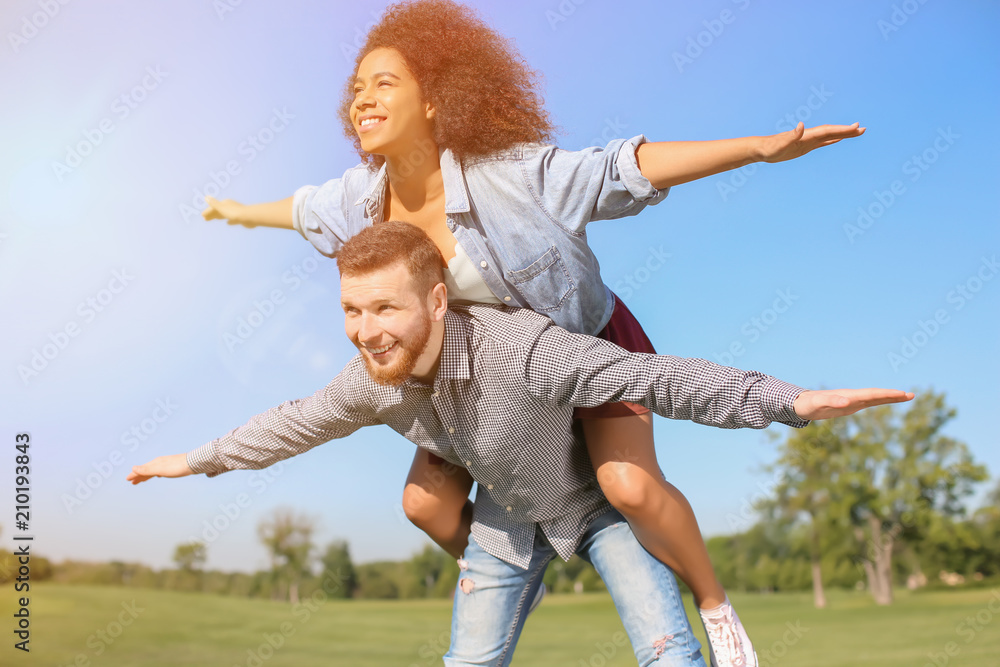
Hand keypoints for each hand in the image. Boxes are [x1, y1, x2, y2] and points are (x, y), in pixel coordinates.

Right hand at [127, 454, 193, 484]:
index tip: (127, 479)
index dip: (134, 474)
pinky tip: (159, 476)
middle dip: (139, 476)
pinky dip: (155, 474)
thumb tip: (133, 468)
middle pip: (146, 470)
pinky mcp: (173, 467)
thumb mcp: (160, 469)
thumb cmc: (177, 467)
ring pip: (153, 470)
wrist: (194, 463)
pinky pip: (160, 471)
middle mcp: (159, 462)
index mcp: (155, 463)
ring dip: (146, 475)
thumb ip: (147, 469)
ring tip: (142, 480)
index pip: (141, 470)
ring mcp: (166, 464)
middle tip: (132, 482)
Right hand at [202, 196, 251, 226]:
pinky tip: (228, 223)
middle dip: (212, 214)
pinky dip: (229, 221)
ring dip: (219, 216)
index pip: (214, 207)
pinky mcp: (241, 218)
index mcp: (225, 203)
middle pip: (219, 210)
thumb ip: (214, 204)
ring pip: (225, 214)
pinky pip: (233, 219)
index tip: (203, 216)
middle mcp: (230, 206)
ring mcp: (236, 212)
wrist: (249, 217)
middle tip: (205, 219)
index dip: (208, 211)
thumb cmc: (235, 212)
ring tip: (214, 219)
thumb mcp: (222, 208)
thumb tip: (206, 197)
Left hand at [758, 123, 865, 163]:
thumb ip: (792, 135)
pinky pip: (822, 142)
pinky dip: (832, 140)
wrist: (761, 149)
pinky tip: (838, 139)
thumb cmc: (770, 148)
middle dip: (847, 131)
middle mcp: (809, 136)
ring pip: (830, 136)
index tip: (856, 128)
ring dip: (843, 134)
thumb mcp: (780, 144)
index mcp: (807, 135)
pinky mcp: (805, 146)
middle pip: (832, 132)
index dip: (842, 129)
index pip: (828, 131)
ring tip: (857, 132)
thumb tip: (801, 125)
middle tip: (863, 129)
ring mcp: (808, 141)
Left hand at [793, 388, 913, 420]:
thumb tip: (847, 401)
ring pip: (875, 398)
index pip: (871, 394)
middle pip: (876, 394)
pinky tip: (887, 400)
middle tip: (912, 395)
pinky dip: (880, 401)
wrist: (799, 403)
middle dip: (893, 395)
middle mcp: (852, 396)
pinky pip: (868, 402)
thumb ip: (831, 401)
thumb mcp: (817, 405)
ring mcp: (852, 400)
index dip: (887, 394)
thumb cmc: (807, 404)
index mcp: (848, 395)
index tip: (902, 394)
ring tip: (907, 396)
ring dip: (890, 397)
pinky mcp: (849, 405)